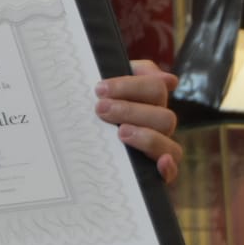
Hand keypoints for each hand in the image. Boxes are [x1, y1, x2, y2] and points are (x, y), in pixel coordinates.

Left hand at [95, 60, 181, 183]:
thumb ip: (131, 71)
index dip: (130, 87)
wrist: (72, 133)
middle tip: (101, 109)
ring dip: (147, 137)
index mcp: (150, 101)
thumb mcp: (105, 82)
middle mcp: (157, 125)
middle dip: (131, 111)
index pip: (155, 89)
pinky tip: (161, 162)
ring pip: (170, 144)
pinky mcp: (151, 173)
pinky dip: (169, 168)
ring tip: (120, 133)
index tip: (99, 89)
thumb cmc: (92, 104)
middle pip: (164, 117)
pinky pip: (171, 173)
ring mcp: (158, 149)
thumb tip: (170, 80)